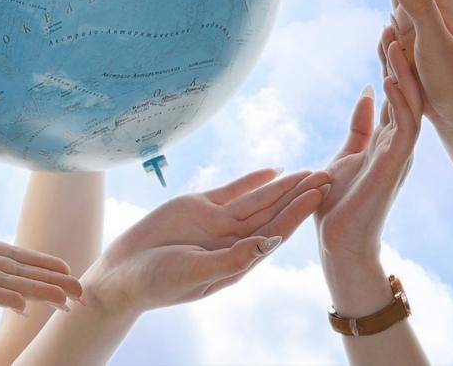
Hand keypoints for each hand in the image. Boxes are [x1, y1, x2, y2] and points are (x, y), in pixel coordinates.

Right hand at [82, 168, 328, 315]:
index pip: (276, 232)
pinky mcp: (199, 207)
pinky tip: (274, 170)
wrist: (123, 273)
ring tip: (309, 170)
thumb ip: (230, 259)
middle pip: (274, 213)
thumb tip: (265, 245)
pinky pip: (233, 190)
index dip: (298, 212)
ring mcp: (218, 224)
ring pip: (258, 200)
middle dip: (300, 194)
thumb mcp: (195, 273)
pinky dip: (253, 180)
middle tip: (329, 173)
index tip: (320, 193)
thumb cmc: (158, 282)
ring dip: (283, 186)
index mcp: (238, 261)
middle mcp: (233, 241)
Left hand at [315, 30, 421, 285]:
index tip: (388, 28)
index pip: (395, 89)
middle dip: (404, 57)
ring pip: (410, 103)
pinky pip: (403, 127)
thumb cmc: (339, 203)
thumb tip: (367, 92)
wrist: (339, 243)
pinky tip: (388, 77)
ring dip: (403, 71)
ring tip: (395, 41)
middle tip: (398, 21)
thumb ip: (360, 125)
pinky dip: (399, 100)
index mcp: (389, 138)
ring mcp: (400, 154)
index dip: (394, 59)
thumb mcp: (347, 153)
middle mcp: (399, 142)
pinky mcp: (394, 166)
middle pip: (408, 90)